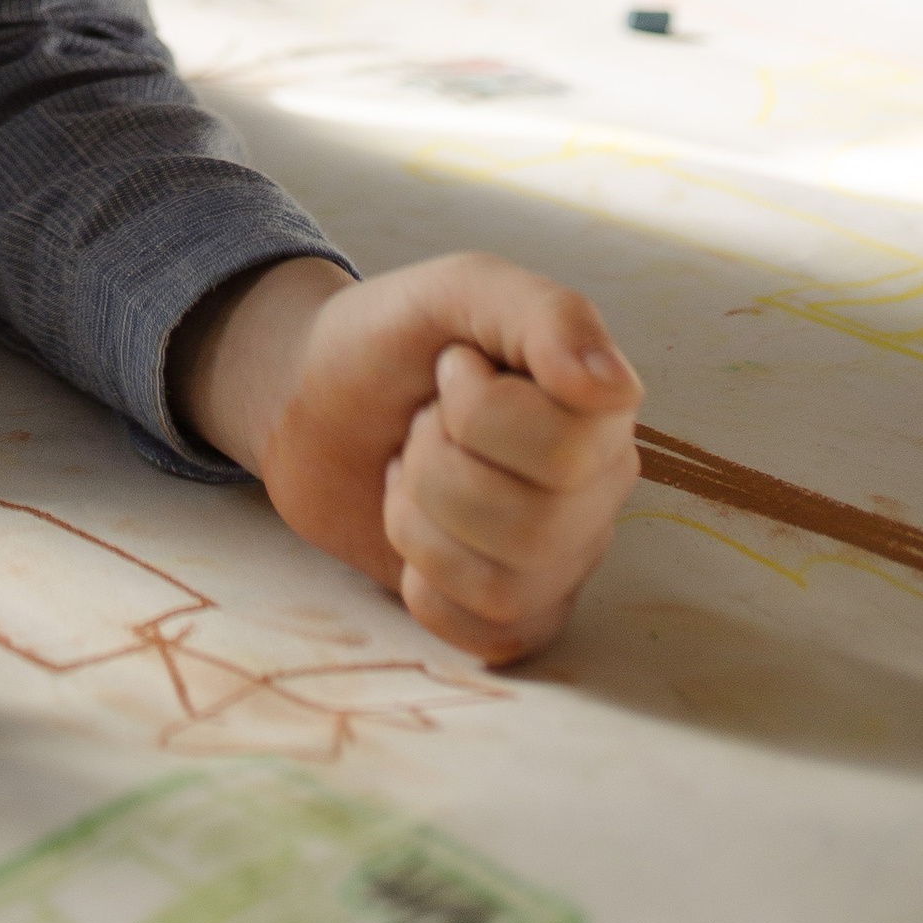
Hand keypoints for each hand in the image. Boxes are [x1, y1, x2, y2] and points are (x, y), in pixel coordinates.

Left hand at [174, 252, 641, 662]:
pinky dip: (421, 582)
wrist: (309, 403)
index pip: (567, 448)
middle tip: (420, 424)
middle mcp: (599, 489)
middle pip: (532, 525)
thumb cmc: (391, 340)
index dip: (476, 408)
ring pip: (501, 586)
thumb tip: (613, 387)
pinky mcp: (518, 614)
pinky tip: (418, 534)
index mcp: (601, 410)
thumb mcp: (455, 289)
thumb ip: (540, 312)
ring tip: (413, 471)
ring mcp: (563, 559)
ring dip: (419, 519)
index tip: (449, 365)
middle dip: (437, 466)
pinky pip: (479, 633)